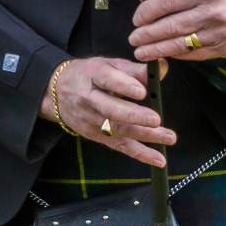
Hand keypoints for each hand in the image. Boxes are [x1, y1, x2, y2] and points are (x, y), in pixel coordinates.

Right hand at [40, 57, 176, 168]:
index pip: (106, 79)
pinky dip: (140, 154)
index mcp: (92, 75)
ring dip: (145, 135)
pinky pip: (120, 146)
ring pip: (118, 130)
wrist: (57, 91)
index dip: (123, 85)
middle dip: (134, 115)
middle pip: (110, 109)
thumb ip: (135, 69)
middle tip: (156, 119)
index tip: (142, 91)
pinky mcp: (96, 136)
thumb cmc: (91, 75)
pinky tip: (159, 160)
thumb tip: (162, 67)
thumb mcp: (109, 65)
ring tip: (169, 137)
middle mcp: (88, 99)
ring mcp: (91, 120)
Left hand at [129, 0, 225, 62]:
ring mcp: (220, 32)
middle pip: (171, 26)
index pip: (167, 2)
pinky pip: (196, 53)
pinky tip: (166, 54)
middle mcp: (213, 12)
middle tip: (133, 39)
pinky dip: (178, 54)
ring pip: (181, 43)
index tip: (136, 18)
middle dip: (148, 34)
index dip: (147, 12)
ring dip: (158, 49)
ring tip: (142, 52)